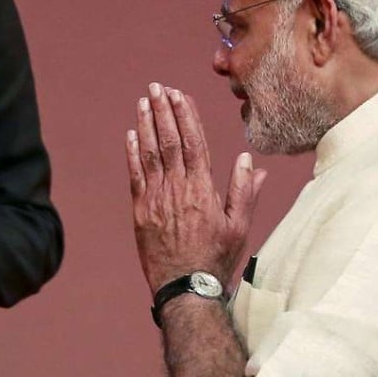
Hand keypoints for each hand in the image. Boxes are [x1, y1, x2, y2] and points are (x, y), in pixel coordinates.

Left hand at [126, 82, 266, 292]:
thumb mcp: (238, 227)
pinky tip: (130, 135)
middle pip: (169, 141)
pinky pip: (135, 175)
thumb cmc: (216, 259)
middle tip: (157, 87)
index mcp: (203, 190)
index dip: (185, 115)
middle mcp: (178, 189)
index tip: (179, 94)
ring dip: (145, 125)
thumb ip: (244, 192)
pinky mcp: (141, 211)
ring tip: (143, 101)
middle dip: (163, 111)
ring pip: (149, 153)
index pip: (193, 142)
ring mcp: (156, 199)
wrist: (185, 289)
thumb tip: (248, 160)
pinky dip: (131, 153)